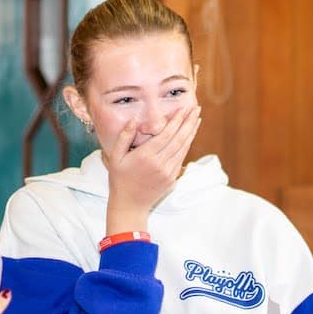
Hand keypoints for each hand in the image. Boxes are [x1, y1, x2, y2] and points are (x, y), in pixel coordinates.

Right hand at [103, 106, 200, 233]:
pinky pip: (181, 158)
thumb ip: (124, 137)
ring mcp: (168, 172)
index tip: (184, 109)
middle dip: (188, 122)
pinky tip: (190, 136)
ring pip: (183, 148)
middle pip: (179, 138)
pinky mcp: (172, 178)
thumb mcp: (115, 157)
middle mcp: (159, 163)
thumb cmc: (120, 179)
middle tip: (196, 108)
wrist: (129, 204)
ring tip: (197, 119)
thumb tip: (135, 120)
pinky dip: (187, 145)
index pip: (166, 134)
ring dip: (191, 132)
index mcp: (145, 156)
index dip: (177, 120)